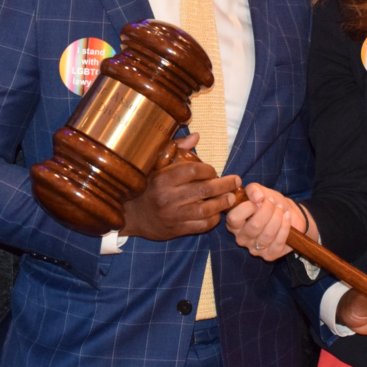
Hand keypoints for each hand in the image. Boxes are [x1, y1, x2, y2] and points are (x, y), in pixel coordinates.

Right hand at [120, 134, 239, 240]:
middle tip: (236, 181)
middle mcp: (167, 197)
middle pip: (203, 189)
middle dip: (224, 185)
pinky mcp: (175, 230)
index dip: (208, 169)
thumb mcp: (156, 165)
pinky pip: (200, 226)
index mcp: (162, 179)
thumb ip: (176, 149)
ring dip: (222, 203)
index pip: (192, 170)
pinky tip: (218, 213)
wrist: (131, 215)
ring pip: (205, 210)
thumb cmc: (148, 185)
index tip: (214, 171)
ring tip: (230, 198)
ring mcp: (171, 215)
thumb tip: (196, 136)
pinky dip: (212, 220)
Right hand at [225, 183, 317, 260]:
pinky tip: (286, 218)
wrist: (289, 213)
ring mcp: (255, 249)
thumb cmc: (271, 203)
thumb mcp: (260, 191)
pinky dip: (285, 227)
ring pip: (268, 233)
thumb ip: (253, 189)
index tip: (260, 199)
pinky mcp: (270, 255)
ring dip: (277, 217)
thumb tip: (257, 197)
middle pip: (254, 225)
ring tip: (281, 209)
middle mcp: (242, 239)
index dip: (249, 206)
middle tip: (273, 203)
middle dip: (268, 210)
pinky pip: (278, 242)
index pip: (234, 218)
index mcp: (234, 224)